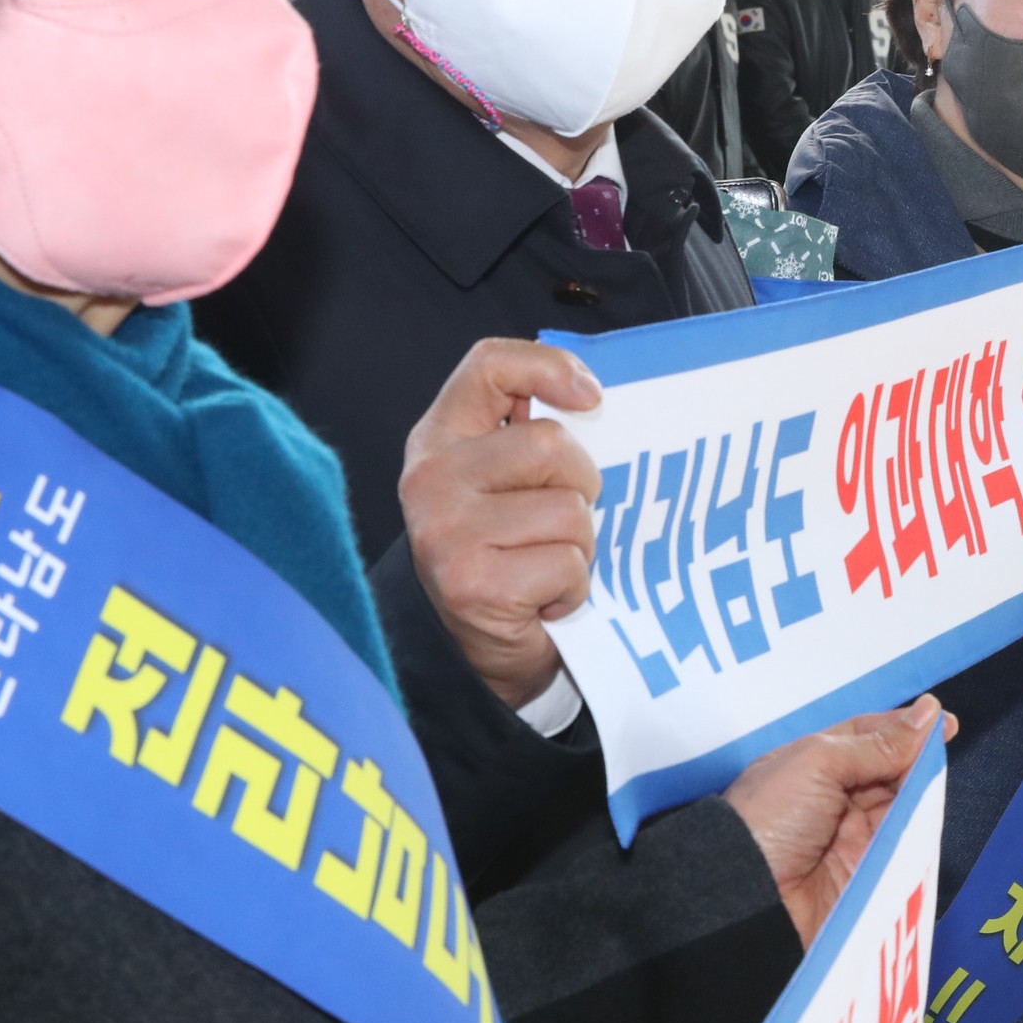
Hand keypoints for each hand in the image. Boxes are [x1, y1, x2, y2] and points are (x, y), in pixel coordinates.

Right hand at [398, 339, 602, 709]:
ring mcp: (445, 530)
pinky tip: (545, 599)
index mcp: (440, 439)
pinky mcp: (471, 581)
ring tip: (550, 565)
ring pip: (568, 509)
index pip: (489, 365)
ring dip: (580, 544)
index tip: (591, 397)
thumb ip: (534, 438)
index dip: (548, 367)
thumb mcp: (511, 485)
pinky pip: (567, 563)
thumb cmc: (511, 555)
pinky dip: (574, 586)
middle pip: (550, 443)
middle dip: (581, 485)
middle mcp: (430, 478)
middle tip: (563, 523)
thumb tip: (592, 397)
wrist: (479, 656)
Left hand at [725, 697, 954, 944]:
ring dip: (920, 791)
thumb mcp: (820, 762)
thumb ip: (877, 744)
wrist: (749, 895)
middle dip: (917, 758)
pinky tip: (930, 811)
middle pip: (891, 770)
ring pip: (903, 804)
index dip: (905, 728)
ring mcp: (854, 834)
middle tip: (942, 748)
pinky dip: (920, 827)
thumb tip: (927, 715)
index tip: (941, 721)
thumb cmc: (770, 817)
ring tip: (933, 779)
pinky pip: (905, 842)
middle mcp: (836, 796)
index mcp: (815, 763)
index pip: (869, 736)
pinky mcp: (871, 869)